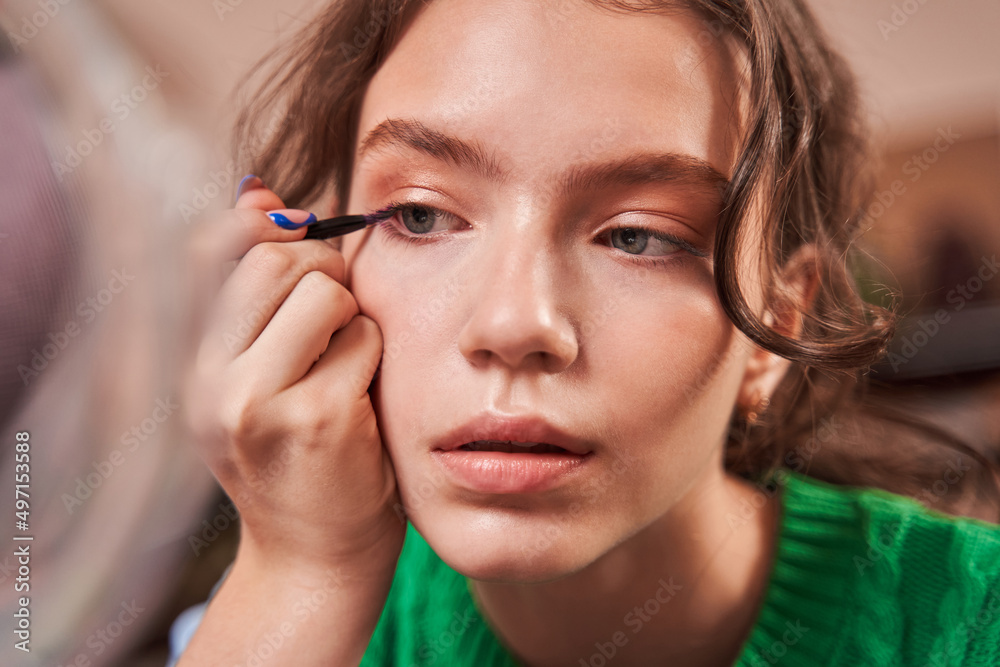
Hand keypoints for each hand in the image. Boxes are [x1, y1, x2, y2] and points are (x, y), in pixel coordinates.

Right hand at [183, 181, 404, 579]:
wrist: (314, 558)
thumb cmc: (298, 459)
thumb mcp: (255, 379)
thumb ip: (258, 293)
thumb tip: (260, 190)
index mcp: (194, 364)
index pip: (214, 246)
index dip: (269, 227)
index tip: (306, 246)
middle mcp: (212, 380)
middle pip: (275, 257)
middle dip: (323, 268)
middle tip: (338, 311)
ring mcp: (259, 402)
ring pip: (325, 290)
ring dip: (353, 315)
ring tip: (346, 360)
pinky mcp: (318, 418)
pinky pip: (366, 338)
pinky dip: (376, 356)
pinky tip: (365, 400)